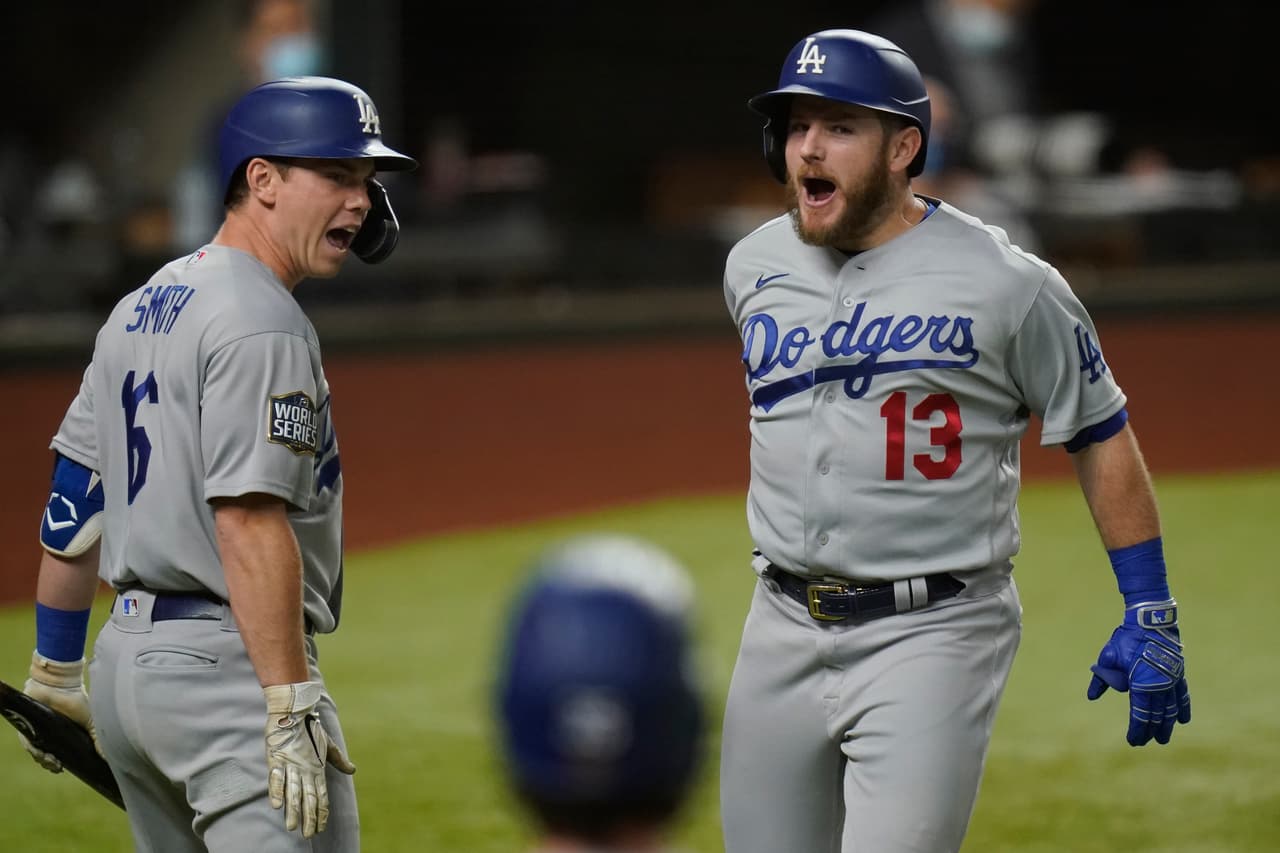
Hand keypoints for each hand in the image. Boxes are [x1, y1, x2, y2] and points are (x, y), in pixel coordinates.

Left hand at [20, 650, 100, 770]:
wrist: (62, 685)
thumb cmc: (77, 701)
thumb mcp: (91, 721)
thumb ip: (98, 738)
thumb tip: (107, 757)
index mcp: (63, 735)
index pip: (60, 754)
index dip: (60, 764)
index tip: (64, 768)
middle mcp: (49, 735)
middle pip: (47, 756)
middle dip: (51, 764)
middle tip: (58, 766)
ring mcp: (38, 731)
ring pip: (37, 752)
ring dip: (43, 760)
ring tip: (52, 762)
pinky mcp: (29, 727)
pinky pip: (29, 744)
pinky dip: (35, 751)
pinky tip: (43, 754)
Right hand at [263, 681, 355, 837]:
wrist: (294, 710)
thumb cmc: (311, 729)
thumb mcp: (327, 745)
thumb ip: (338, 760)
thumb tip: (353, 770)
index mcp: (317, 768)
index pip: (320, 795)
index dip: (320, 812)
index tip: (320, 828)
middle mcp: (305, 770)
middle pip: (307, 798)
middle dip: (308, 817)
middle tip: (308, 835)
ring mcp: (290, 765)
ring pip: (292, 792)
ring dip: (293, 810)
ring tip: (293, 827)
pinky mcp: (276, 759)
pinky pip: (276, 778)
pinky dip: (276, 791)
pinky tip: (277, 805)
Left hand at [1086, 600, 1190, 745]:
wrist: (1150, 620)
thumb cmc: (1127, 639)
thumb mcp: (1109, 657)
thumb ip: (1102, 678)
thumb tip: (1092, 696)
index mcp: (1141, 684)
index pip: (1140, 714)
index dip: (1137, 729)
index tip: (1133, 741)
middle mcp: (1159, 685)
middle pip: (1156, 715)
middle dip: (1150, 731)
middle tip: (1145, 742)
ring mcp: (1172, 680)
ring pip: (1170, 709)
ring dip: (1167, 725)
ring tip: (1163, 738)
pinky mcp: (1179, 673)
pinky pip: (1183, 695)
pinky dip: (1183, 708)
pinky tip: (1183, 720)